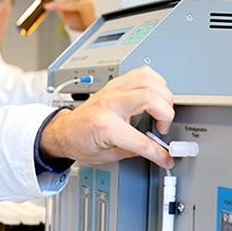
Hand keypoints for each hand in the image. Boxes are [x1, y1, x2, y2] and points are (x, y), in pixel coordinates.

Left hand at [39, 66, 174, 168]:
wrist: (65, 131)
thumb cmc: (80, 142)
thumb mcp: (108, 156)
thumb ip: (134, 151)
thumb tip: (155, 149)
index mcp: (105, 126)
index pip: (141, 140)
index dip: (159, 152)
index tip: (166, 157)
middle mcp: (109, 104)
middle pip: (150, 97)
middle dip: (166, 114)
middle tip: (163, 127)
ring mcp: (112, 90)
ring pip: (148, 79)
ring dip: (163, 95)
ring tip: (162, 110)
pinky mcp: (114, 84)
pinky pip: (141, 72)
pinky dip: (155, 81)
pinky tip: (156, 94)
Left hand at [41, 0, 95, 31]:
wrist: (86, 27)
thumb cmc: (75, 17)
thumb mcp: (62, 7)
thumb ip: (55, 2)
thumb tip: (43, 0)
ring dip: (58, 0)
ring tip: (48, 6)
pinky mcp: (87, 5)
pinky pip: (76, 4)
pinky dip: (65, 5)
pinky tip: (58, 7)